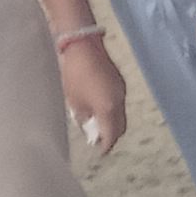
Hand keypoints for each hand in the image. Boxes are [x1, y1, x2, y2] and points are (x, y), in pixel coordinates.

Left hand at [58, 38, 125, 157]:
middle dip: (112, 135)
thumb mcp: (74, 101)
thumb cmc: (74, 75)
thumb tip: (89, 125)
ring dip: (112, 122)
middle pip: (121, 126)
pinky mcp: (119, 81)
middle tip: (99, 139)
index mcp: (109, 109)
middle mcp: (120, 101)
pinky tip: (100, 108)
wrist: (82, 45)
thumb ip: (84, 118)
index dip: (106, 145)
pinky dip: (112, 109)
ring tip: (98, 125)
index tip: (100, 151)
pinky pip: (119, 102)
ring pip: (121, 114)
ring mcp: (121, 90)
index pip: (112, 134)